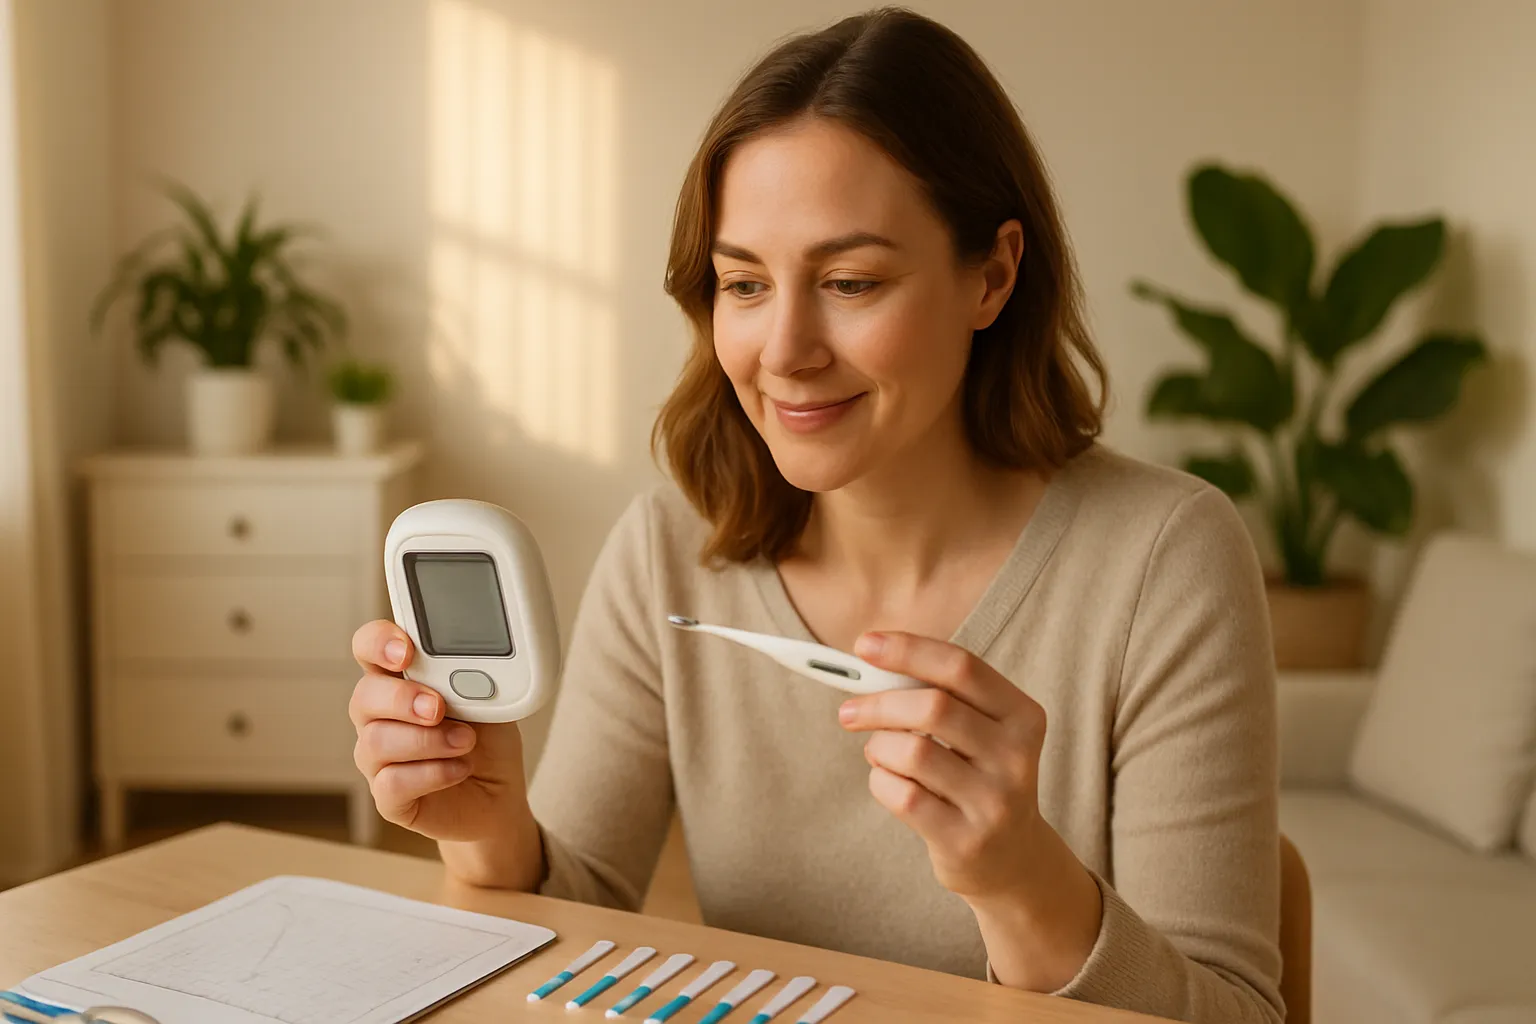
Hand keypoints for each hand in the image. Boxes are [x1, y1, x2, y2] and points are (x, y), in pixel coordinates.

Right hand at [349, 620, 528, 841]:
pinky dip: (432, 773)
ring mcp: (379, 758)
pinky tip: (459, 769)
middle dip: (402, 699)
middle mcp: (380, 717)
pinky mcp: (387, 797)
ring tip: (466, 742)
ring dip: (428, 739)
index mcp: (400, 680)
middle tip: (439, 707)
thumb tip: (467, 667)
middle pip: (364, 696)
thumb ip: (470, 678)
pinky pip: (391, 782)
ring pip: (376, 741)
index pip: (369, 649)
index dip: (378, 643)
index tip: (405, 652)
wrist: (499, 794)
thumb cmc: (488, 740)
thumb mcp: (489, 700)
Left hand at [836, 630, 1050, 899]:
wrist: (1013, 859)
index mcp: (1022, 716)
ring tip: (878, 752)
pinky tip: (887, 781)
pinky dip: (880, 780)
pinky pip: (901, 795)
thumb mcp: (980, 731)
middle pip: (933, 706)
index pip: (961, 667)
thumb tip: (869, 660)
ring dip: (878, 747)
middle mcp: (1016, 757)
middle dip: (879, 703)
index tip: (864, 645)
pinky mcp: (965, 840)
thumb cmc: (978, 776)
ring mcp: (994, 801)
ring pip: (911, 752)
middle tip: (849, 711)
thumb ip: (938, 694)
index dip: (908, 650)